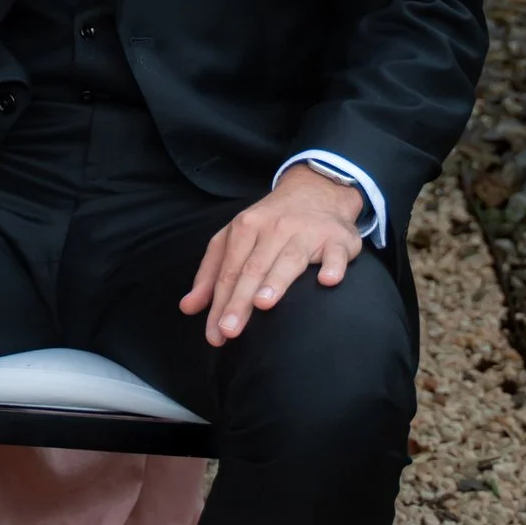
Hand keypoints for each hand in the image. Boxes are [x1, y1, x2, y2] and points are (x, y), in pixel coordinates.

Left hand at [181, 166, 365, 346]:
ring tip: (263, 303)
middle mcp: (274, 228)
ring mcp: (307, 232)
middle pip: (254, 268)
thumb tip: (188, 307)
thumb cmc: (269, 223)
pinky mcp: (337, 239)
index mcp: (245, 228)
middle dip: (240, 300)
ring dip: (276, 280)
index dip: (220, 302)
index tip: (215, 334)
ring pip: (289, 259)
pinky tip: (327, 281)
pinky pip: (335, 254)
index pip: (229, 270)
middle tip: (229, 330)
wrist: (316, 190)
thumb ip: (211, 273)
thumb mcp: (233, 238)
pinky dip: (332, 266)